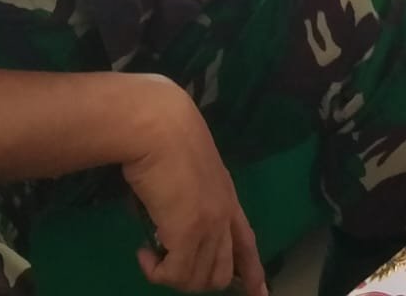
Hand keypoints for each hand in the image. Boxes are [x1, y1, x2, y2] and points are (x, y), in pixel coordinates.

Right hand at [122, 81, 267, 295]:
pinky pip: (174, 274)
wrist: (161, 126)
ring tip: (152, 256)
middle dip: (194, 281)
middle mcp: (225, 215)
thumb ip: (185, 201)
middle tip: (167, 266)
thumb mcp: (186, 174)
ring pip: (198, 280)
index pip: (247, 244)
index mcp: (227, 198)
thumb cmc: (166, 139)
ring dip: (172, 277)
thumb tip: (166, 224)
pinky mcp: (189, 232)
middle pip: (222, 273)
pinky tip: (144, 253)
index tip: (261, 295)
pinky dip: (155, 273)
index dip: (254, 273)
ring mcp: (210, 225)